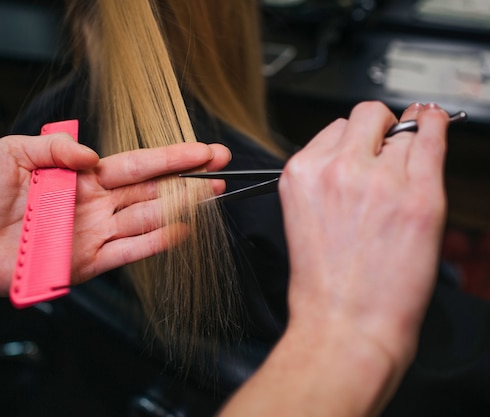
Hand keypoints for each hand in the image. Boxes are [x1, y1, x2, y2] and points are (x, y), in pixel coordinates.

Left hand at [0, 134, 229, 298]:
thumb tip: (93, 156)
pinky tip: (182, 230)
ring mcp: (94, 234)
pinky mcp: (86, 263)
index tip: (203, 149)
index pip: (137, 164)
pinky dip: (155, 242)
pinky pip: (128, 251)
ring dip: (182, 207)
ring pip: (148, 218)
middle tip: (222, 168)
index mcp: (81, 176)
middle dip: (189, 179)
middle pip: (152, 190)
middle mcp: (94, 204)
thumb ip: (54, 147)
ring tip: (213, 194)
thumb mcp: (11, 153)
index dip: (171, 156)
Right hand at [278, 102, 448, 365]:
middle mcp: (336, 169)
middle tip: (388, 150)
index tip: (364, 154)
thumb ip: (325, 181)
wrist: (344, 324)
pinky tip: (436, 122)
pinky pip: (433, 138)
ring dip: (406, 142)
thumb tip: (359, 155)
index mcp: (301, 174)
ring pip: (402, 130)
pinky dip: (437, 125)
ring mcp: (379, 180)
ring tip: (409, 167)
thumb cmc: (323, 284)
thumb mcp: (304, 219)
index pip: (335, 130)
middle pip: (365, 116)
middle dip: (378, 129)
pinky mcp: (419, 196)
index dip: (353, 144)